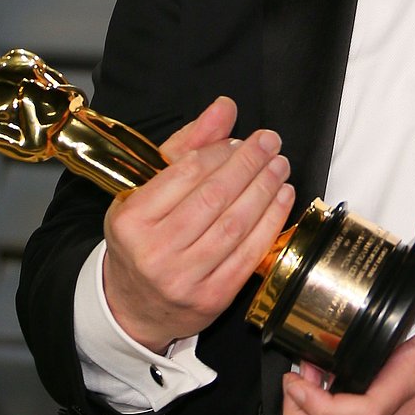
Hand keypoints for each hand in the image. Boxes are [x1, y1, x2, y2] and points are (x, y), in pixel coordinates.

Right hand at [102, 97, 294, 351]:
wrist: (133, 307)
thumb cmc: (144, 240)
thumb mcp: (149, 190)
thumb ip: (187, 146)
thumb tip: (225, 107)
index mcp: (131, 220)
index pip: (185, 173)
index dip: (220, 151)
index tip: (242, 139)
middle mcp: (154, 251)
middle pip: (214, 197)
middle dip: (249, 164)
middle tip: (271, 143)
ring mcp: (183, 278)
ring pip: (235, 224)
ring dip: (265, 189)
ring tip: (280, 166)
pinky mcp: (211, 298)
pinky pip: (249, 253)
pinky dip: (271, 221)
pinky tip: (282, 198)